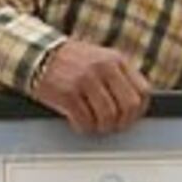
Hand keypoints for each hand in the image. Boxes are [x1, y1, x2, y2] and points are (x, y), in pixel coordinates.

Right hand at [33, 39, 151, 134]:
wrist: (38, 54)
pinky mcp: (68, 93)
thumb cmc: (71, 62)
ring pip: (108, 117)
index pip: (143, 91)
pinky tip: (78, 121)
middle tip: (112, 126)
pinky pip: (85, 121)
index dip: (139, 111)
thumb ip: (119, 77)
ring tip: (93, 124)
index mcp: (116, 60)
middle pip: (129, 107)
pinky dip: (83, 127)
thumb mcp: (101, 59)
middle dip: (122, 122)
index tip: (129, 117)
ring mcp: (86, 80)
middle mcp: (103, 68)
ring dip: (101, 127)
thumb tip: (135, 107)